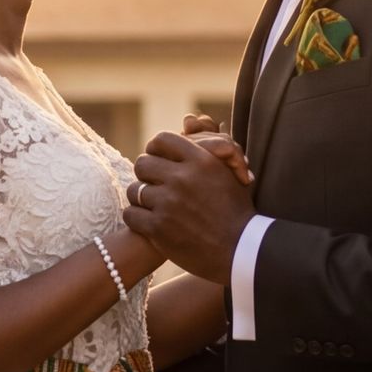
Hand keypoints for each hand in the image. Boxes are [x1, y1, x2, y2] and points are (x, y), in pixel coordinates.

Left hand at [122, 126, 254, 283]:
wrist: (241, 251)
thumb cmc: (237, 211)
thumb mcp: (230, 173)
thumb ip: (208, 148)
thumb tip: (188, 120)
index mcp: (201, 160)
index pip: (161, 140)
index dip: (155, 149)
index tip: (158, 161)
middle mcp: (182, 178)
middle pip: (142, 163)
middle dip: (147, 175)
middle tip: (155, 186)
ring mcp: (168, 203)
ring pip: (135, 190)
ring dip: (141, 198)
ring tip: (153, 206)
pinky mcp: (158, 227)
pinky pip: (131, 213)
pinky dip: (137, 218)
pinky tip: (148, 222)